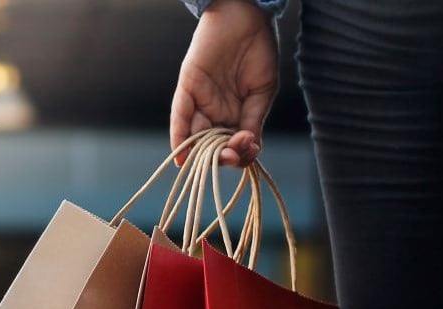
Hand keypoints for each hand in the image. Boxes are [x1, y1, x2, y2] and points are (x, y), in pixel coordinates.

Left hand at [171, 0, 278, 166]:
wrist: (248, 18)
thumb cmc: (259, 51)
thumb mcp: (262, 92)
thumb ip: (253, 121)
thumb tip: (249, 148)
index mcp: (235, 113)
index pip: (234, 145)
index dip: (240, 154)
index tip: (250, 149)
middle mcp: (215, 111)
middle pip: (214, 146)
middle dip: (223, 156)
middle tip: (233, 154)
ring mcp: (201, 100)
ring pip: (196, 136)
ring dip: (204, 152)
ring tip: (217, 157)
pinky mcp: (188, 86)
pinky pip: (180, 116)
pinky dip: (180, 136)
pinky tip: (182, 156)